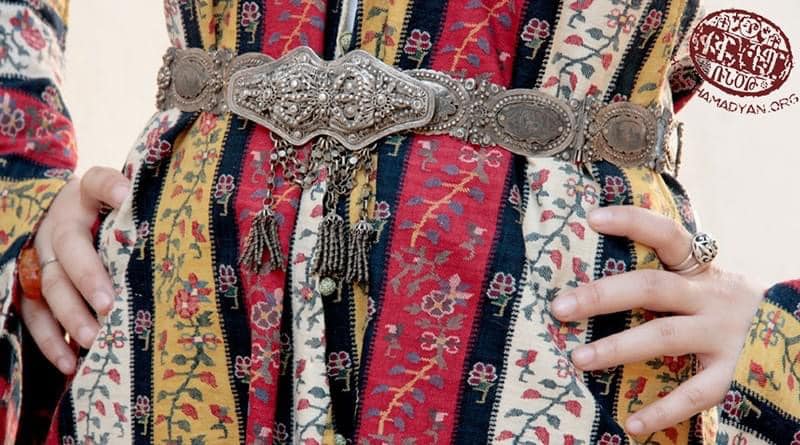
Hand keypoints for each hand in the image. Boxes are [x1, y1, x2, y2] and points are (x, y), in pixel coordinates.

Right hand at [20, 167, 129, 373]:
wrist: (69, 219)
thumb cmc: (111, 216)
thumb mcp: (123, 202)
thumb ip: (140, 206)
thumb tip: (170, 210)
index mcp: (84, 196)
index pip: (97, 182)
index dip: (111, 187)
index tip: (127, 197)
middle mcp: (59, 224)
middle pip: (69, 248)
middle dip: (87, 277)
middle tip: (108, 303)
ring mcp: (42, 255)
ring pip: (50, 286)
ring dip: (70, 315)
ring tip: (94, 339)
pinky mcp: (32, 286)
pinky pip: (35, 315)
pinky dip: (51, 340)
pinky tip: (69, 362)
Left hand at [551, 205, 763, 435]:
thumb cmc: (731, 311)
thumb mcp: (705, 285)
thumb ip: (666, 279)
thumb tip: (597, 281)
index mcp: (701, 271)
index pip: (668, 235)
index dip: (632, 222)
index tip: (592, 218)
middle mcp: (711, 297)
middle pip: (652, 287)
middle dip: (602, 296)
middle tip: (559, 307)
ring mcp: (724, 335)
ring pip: (665, 336)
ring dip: (618, 348)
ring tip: (578, 359)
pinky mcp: (736, 373)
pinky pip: (696, 393)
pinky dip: (663, 411)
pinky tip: (632, 424)